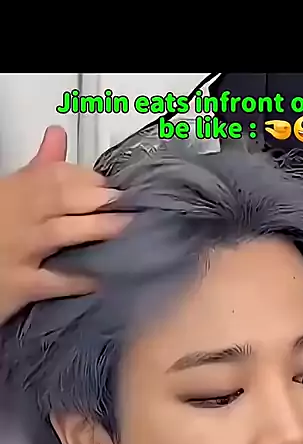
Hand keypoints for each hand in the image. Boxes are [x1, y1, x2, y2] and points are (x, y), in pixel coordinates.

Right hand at [0, 126, 127, 324]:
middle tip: (128, 202)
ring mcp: (20, 251)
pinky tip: (105, 278)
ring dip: (98, 228)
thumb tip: (58, 135)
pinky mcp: (21, 285)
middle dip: (98, 198)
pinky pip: (56, 281)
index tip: (113, 184)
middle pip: (61, 199)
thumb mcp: (9, 194)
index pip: (53, 175)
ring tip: (127, 228)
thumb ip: (37, 170)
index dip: (87, 179)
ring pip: (62, 233)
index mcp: (14, 192)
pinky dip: (82, 280)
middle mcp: (17, 218)